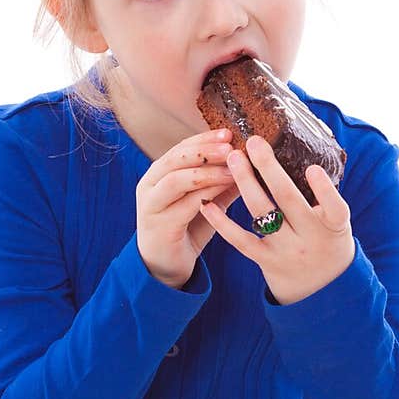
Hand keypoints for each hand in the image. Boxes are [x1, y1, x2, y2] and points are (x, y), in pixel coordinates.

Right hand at [136, 129, 241, 288]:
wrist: (164, 266)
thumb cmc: (186, 228)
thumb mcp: (207, 201)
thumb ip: (222, 183)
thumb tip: (249, 163)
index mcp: (159, 174)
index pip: (181, 147)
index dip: (204, 139)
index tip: (229, 133)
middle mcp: (150, 185)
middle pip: (176, 158)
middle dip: (205, 150)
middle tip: (231, 146)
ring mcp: (151, 204)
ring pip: (177, 179)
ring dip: (207, 171)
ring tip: (232, 169)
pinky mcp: (159, 225)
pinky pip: (184, 205)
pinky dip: (206, 195)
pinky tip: (224, 191)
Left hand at [199, 136, 354, 304]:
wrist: (322, 287)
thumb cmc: (327, 238)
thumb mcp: (335, 221)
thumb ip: (324, 196)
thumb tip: (303, 149)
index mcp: (333, 227)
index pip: (334, 208)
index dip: (324, 191)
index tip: (312, 168)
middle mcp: (310, 239)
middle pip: (289, 201)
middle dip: (270, 170)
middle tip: (255, 142)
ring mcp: (286, 251)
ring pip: (262, 215)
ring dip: (245, 184)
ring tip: (234, 158)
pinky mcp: (266, 260)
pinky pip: (241, 240)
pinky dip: (222, 223)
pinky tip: (207, 204)